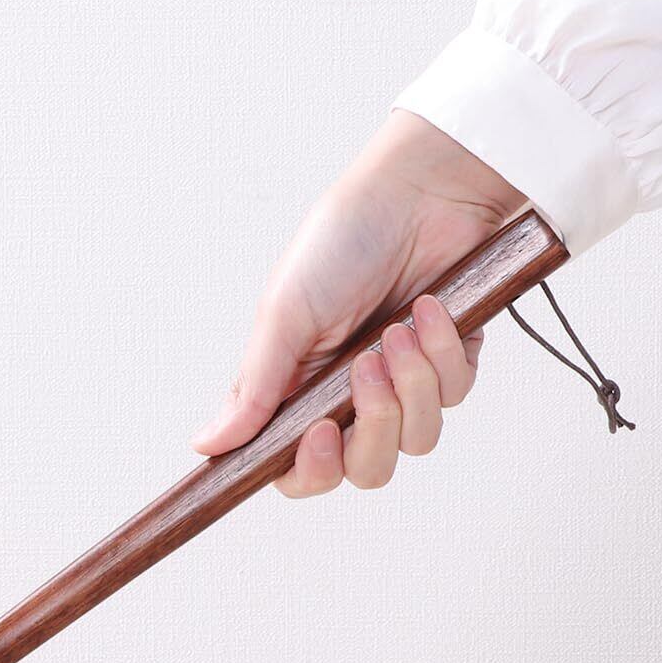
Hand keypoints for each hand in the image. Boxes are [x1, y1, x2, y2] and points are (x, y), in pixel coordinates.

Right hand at [191, 110, 526, 494]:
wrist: (420, 192)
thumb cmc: (341, 242)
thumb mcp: (284, 316)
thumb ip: (253, 388)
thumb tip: (206, 445)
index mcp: (296, 392)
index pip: (297, 469)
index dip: (310, 470)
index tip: (317, 435)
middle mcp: (346, 398)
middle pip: (364, 469)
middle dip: (371, 429)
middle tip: (365, 369)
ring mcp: (401, 385)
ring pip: (415, 440)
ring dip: (410, 386)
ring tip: (396, 330)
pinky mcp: (450, 364)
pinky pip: (454, 395)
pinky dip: (443, 353)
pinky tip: (429, 310)